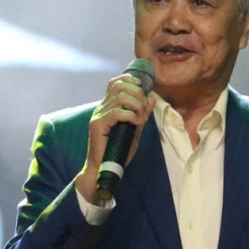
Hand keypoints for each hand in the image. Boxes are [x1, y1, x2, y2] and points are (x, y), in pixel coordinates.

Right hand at [75, 73, 155, 203]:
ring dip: (136, 105)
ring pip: (120, 97)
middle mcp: (101, 108)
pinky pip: (118, 113)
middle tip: (143, 108)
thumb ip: (141, 114)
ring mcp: (98, 115)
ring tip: (141, 117)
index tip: (142, 87)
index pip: (115, 82)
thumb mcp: (134, 130)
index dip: (130, 80)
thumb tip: (151, 98)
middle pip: (119, 85)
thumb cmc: (117, 152)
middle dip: (137, 93)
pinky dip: (132, 116)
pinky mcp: (98, 125)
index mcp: (107, 107)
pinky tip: (137, 123)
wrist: (102, 168)